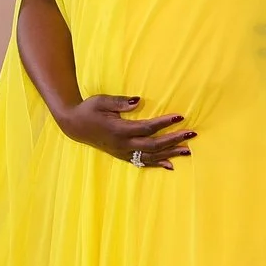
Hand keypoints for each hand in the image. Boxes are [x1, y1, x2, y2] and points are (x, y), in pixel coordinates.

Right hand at [60, 94, 194, 168]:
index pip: (147, 127)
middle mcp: (123, 144)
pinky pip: (143, 162)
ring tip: (188, 150)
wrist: (74, 125)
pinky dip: (158, 164)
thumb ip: (120, 102)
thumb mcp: (101, 101)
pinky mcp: (122, 156)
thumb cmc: (89, 109)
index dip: (164, 122)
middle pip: (153, 144)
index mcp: (119, 129)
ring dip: (170, 153)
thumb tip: (138, 101)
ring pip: (151, 156)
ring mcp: (123, 152)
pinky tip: (171, 165)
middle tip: (191, 133)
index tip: (179, 115)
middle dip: (174, 139)